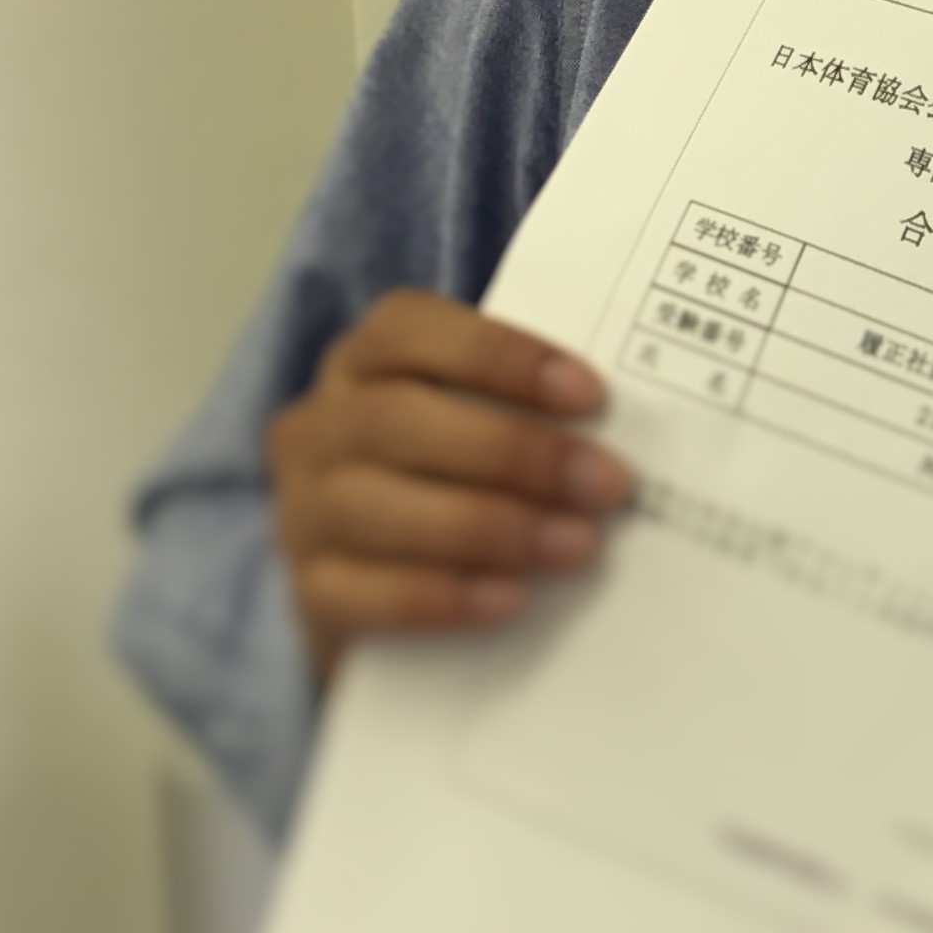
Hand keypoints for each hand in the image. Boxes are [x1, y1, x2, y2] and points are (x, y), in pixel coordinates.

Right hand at [266, 289, 631, 681]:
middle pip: (395, 419)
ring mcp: (302, 511)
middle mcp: (317, 427)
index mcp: (361, 364)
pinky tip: (510, 601)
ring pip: (374, 506)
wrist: (376, 595)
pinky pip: (360, 592)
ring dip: (488, 525)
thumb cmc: (449, 487)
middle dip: (512, 451)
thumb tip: (630, 432)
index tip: (589, 394)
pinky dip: (440, 595)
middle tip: (608, 484)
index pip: (407, 331)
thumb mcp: (476, 433)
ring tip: (577, 546)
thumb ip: (525, 416)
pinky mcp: (309, 591)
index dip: (498, 355)